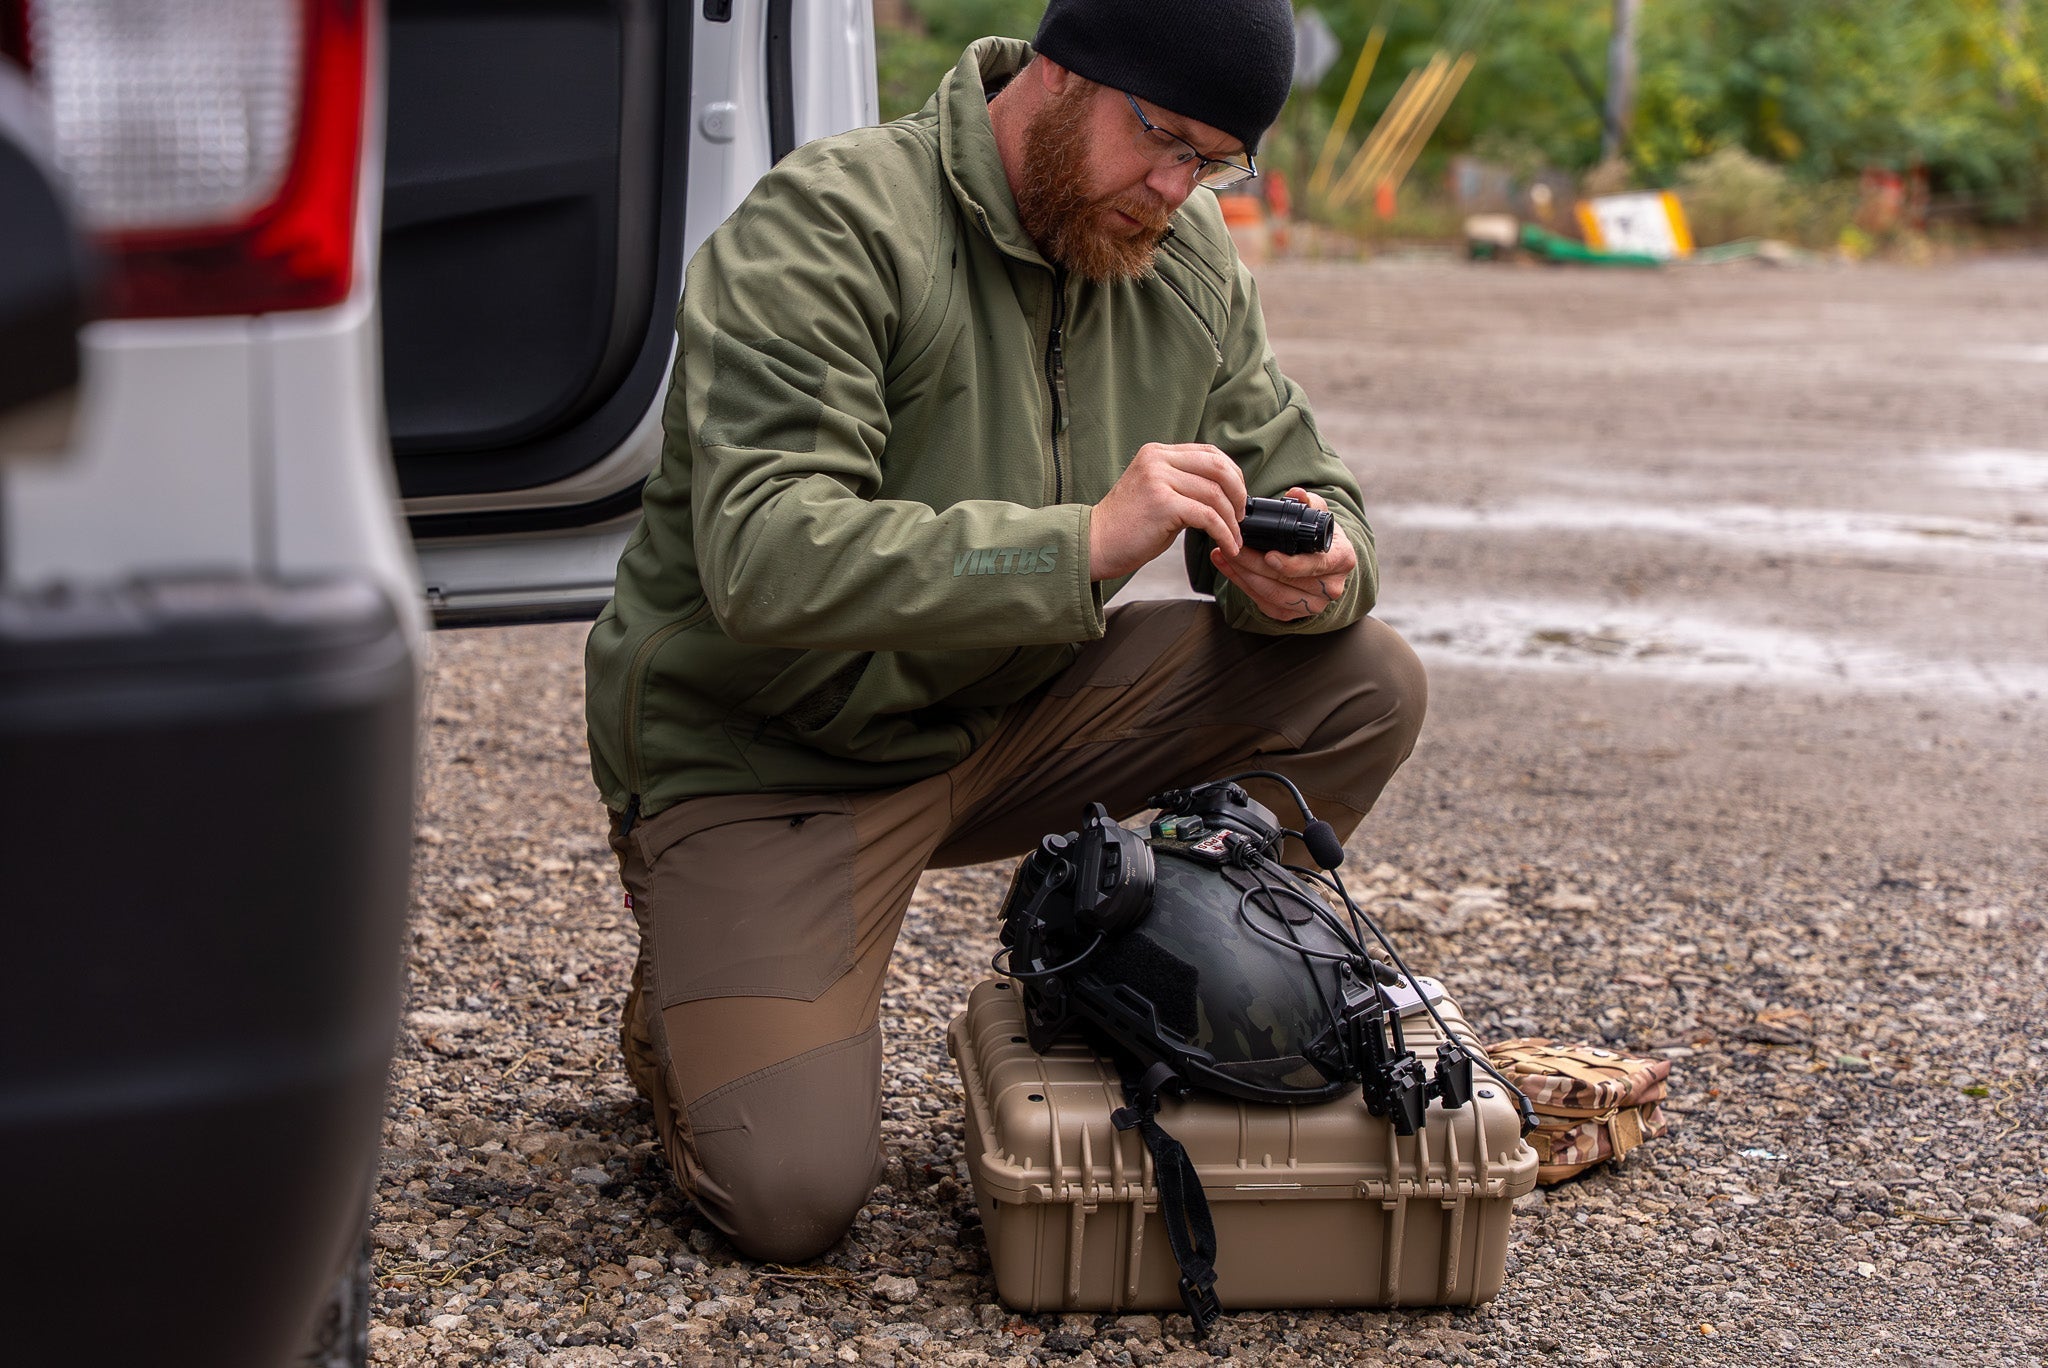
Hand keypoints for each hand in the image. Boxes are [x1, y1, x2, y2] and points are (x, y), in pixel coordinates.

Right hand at [1089, 442, 1248, 580]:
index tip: (1240, 498)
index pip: (1209, 452)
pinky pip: (1207, 516)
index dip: (1233, 474)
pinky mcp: (1162, 503)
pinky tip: (1228, 545)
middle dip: (1239, 493)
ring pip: (1215, 494)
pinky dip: (1224, 533)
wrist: (1094, 543)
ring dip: (1232, 520)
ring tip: (1235, 537)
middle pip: (1218, 467)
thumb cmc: (1127, 526)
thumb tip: (1223, 493)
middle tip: (1242, 517)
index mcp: (1157, 453)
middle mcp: (1158, 460)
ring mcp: (1159, 479)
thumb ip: (1184, 484)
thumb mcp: (1156, 492)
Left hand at [1208, 487, 1356, 621]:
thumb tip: (1296, 494)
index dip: (1291, 564)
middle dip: (1252, 563)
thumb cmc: (1319, 537)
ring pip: (1270, 593)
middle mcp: (1331, 587)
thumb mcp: (1319, 515)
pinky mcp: (1292, 614)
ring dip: (1242, 574)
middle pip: (1285, 580)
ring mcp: (1312, 604)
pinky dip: (1241, 585)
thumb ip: (1309, 501)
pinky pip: (1263, 603)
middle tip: (1231, 547)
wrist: (1324, 563)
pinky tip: (1228, 568)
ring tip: (1222, 555)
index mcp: (1341, 560)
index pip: (1315, 565)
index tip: (1268, 556)